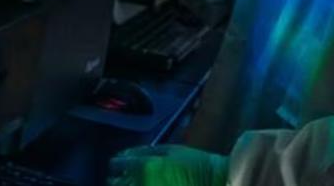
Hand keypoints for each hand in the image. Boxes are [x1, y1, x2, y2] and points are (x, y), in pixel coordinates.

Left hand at [108, 144, 228, 185]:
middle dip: (118, 181)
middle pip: (114, 184)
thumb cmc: (197, 166)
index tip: (122, 167)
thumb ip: (144, 152)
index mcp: (144, 167)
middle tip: (127, 180)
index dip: (118, 165)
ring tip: (138, 185)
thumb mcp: (172, 151)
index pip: (117, 165)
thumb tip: (123, 156)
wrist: (219, 184)